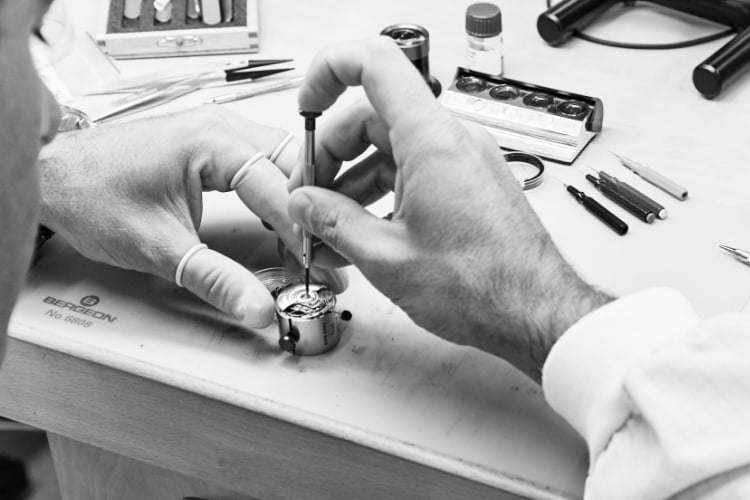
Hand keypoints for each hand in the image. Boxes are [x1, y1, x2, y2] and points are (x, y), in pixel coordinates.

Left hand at [38, 106, 345, 329]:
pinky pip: (263, 164)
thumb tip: (257, 308)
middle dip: (314, 207)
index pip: (279, 185)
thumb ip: (215, 280)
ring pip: (283, 161)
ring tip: (312, 240)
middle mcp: (220, 127)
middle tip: (327, 249)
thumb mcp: (158, 247)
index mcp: (212, 140)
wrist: (53, 178)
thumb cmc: (92, 196)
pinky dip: (279, 194)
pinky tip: (283, 223)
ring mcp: (217, 133)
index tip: (316, 263)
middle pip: (293, 163)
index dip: (302, 230)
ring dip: (299, 200)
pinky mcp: (211, 147)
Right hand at [288, 38, 610, 381]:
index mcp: (430, 139)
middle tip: (309, 198)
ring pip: (390, 148)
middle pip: (372, 114)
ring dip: (352, 181)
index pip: (375, 63)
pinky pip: (414, 171)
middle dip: (331, 154)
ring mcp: (462, 161)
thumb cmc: (480, 286)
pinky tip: (362, 233)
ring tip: (328, 228)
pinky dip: (381, 194)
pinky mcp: (468, 184)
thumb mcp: (385, 257)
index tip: (306, 106)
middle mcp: (451, 139)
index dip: (329, 73)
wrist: (535, 313)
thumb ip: (333, 222)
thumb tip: (304, 204)